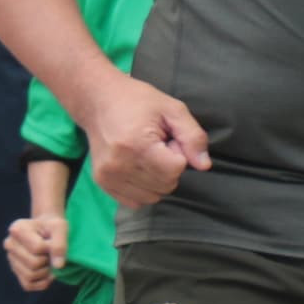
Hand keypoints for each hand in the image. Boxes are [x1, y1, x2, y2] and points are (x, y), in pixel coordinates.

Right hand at [2, 213, 66, 292]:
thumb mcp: (60, 228)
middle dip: (49, 260)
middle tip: (52, 252)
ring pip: (30, 275)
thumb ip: (60, 244)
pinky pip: (28, 285)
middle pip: (33, 263)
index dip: (52, 247)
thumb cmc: (52, 227)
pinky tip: (49, 273)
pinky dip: (42, 282)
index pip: (38, 248)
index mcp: (17, 229)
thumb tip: (58, 266)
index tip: (53, 240)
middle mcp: (9, 244)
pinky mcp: (16, 271)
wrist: (47, 229)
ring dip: (47, 271)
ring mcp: (11, 259)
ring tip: (50, 261)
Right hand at [84, 73, 212, 206]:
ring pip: (153, 196)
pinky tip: (138, 166)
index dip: (179, 154)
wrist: (99, 102)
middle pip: (166, 185)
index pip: (175, 170)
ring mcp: (108, 177)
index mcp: (136, 145)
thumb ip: (193, 137)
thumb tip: (204, 165)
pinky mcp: (102, 183)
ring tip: (148, 154)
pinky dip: (144, 188)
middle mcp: (118, 165)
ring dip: (158, 179)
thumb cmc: (139, 102)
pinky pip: (136, 201)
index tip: (169, 139)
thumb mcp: (173, 109)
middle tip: (158, 145)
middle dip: (170, 167)